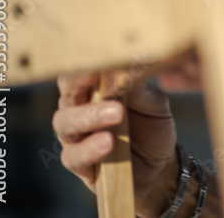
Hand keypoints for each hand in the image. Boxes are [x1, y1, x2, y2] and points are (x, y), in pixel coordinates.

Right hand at [53, 73, 179, 216]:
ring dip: (90, 116)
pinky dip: (90, 148)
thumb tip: (131, 71)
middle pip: (67, 94)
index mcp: (94, 91)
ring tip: (116, 115)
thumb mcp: (155, 106)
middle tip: (108, 85)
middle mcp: (77, 110)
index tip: (99, 59)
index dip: (84, 65)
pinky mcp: (78, 164)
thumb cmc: (151, 127)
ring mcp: (75, 137)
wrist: (158, 165)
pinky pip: (74, 156)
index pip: (80, 72)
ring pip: (65, 123)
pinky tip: (107, 143)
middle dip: (81, 85)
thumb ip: (141, 91)